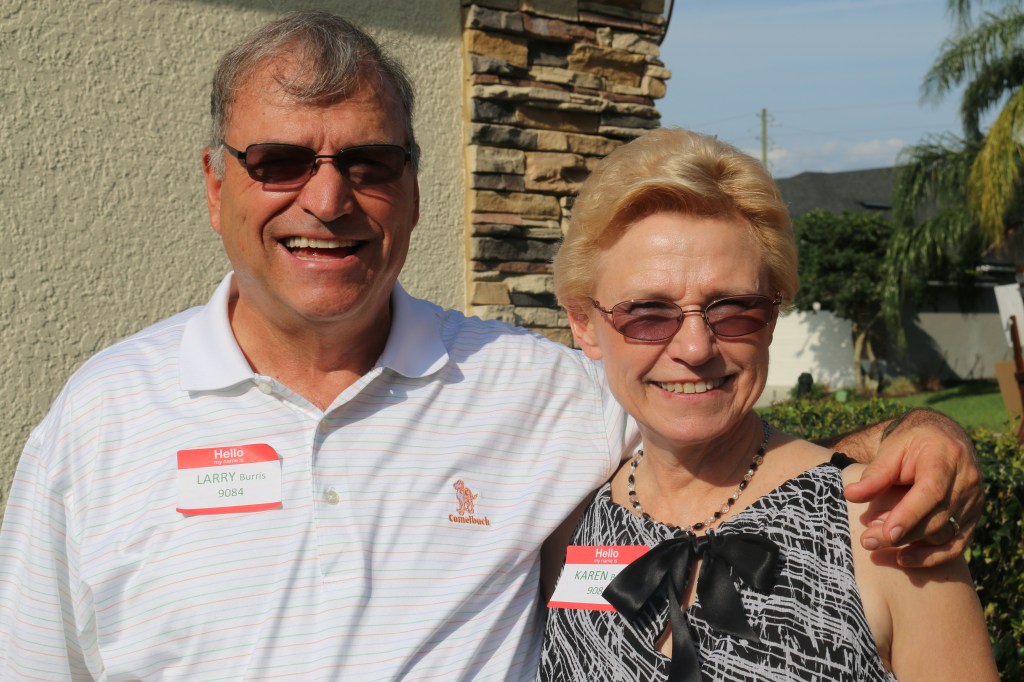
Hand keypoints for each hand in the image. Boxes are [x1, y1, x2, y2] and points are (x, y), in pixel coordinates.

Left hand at [844, 409, 981, 567]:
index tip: (887, 534)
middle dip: (902, 534)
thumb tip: (850, 495)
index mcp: (946, 459)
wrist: (942, 437)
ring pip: (946, 534)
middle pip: (937, 518)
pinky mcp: (972, 517)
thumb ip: (875, 474)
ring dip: (912, 545)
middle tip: (867, 541)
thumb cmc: (912, 442)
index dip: (910, 515)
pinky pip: (956, 545)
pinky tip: (904, 560)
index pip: (932, 492)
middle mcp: (966, 482)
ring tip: (877, 544)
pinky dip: (932, 556)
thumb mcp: (891, 449)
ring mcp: (973, 502)